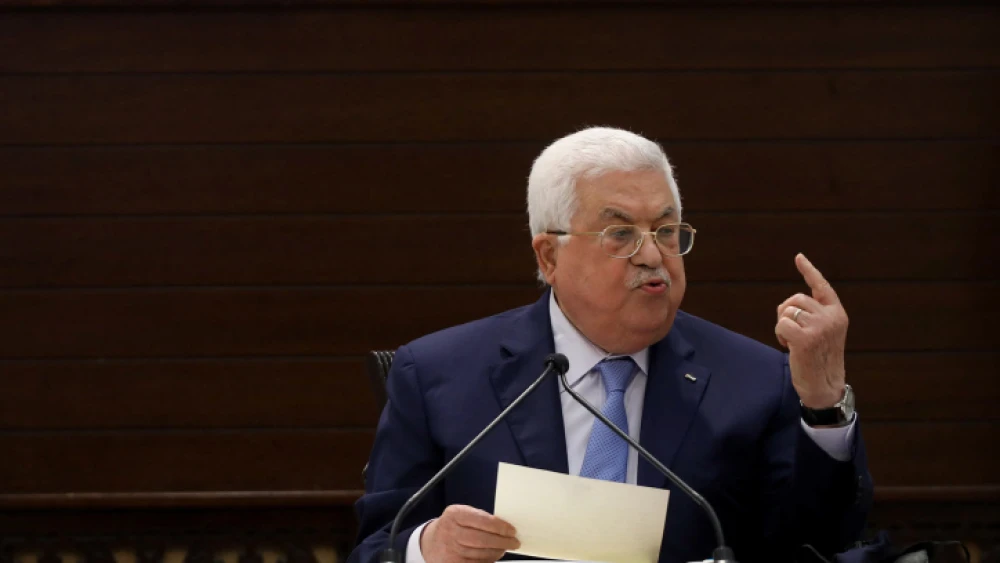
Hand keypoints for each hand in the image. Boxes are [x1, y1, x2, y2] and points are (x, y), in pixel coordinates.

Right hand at [420, 504, 519, 562]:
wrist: (430, 542)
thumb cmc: (452, 526)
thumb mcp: (461, 514)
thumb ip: (479, 518)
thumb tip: (505, 527)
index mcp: (455, 514)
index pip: (483, 520)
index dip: (500, 527)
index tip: (512, 530)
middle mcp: (451, 531)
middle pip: (482, 539)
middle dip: (502, 541)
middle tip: (514, 542)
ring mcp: (451, 549)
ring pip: (481, 554)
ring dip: (497, 552)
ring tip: (504, 548)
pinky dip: (488, 560)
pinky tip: (493, 556)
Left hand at [775, 253, 848, 408]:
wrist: (824, 386)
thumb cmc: (819, 360)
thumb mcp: (822, 333)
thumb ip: (813, 316)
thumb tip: (790, 304)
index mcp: (837, 314)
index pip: (821, 287)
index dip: (809, 271)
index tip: (798, 257)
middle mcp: (831, 317)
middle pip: (796, 299)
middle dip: (786, 312)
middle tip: (790, 331)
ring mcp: (820, 327)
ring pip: (787, 311)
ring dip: (782, 325)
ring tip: (791, 340)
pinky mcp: (806, 338)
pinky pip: (781, 324)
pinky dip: (779, 334)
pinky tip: (787, 346)